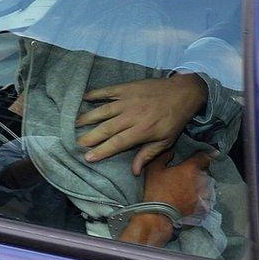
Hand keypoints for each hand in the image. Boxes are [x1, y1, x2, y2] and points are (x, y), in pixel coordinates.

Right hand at [76, 73, 206, 174]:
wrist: (183, 92)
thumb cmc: (174, 119)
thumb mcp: (166, 141)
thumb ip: (148, 155)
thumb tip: (134, 171)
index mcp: (141, 131)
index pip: (117, 143)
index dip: (101, 151)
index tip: (87, 157)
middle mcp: (131, 116)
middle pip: (106, 128)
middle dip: (90, 137)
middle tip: (76, 143)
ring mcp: (128, 100)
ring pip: (103, 110)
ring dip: (88, 117)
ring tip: (75, 124)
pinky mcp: (127, 88)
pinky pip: (107, 91)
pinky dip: (95, 94)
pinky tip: (84, 98)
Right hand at [118, 150, 213, 246]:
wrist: (159, 215)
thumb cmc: (156, 190)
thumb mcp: (154, 169)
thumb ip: (163, 156)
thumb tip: (171, 151)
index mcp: (190, 169)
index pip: (204, 157)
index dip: (204, 155)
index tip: (204, 155)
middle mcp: (200, 180)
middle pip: (206, 172)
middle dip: (201, 172)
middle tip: (192, 174)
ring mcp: (203, 195)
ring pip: (208, 186)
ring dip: (203, 185)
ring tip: (194, 188)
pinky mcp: (203, 208)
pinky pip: (207, 200)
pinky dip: (203, 199)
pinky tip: (195, 200)